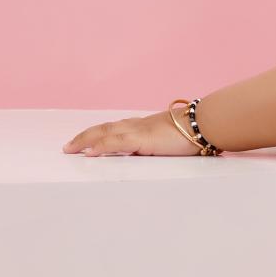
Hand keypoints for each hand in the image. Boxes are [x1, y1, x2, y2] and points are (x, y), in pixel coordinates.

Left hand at [62, 110, 200, 156]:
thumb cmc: (197, 132)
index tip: (87, 141)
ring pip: (104, 133)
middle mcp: (138, 125)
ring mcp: (139, 130)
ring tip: (70, 149)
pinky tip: (89, 153)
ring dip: (85, 140)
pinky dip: (100, 147)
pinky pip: (115, 143)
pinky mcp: (142, 139)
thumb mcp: (175, 140)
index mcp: (145, 126)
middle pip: (104, 128)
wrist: (206, 123)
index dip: (99, 134)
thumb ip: (164, 144)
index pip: (116, 128)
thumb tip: (162, 151)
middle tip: (69, 147)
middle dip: (85, 136)